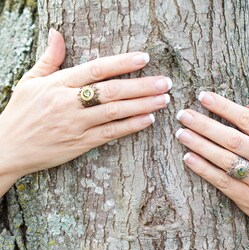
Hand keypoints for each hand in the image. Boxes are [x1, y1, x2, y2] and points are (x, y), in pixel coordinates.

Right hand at [0, 29, 171, 193]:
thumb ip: (49, 59)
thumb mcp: (30, 82)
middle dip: (141, 86)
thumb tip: (56, 33)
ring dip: (142, 105)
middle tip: (165, 82)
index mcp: (58, 84)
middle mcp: (69, 103)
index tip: (144, 59)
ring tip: (163, 99)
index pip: (96, 69)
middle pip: (111, 91)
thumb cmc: (20, 113)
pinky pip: (110, 134)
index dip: (122, 63)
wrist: (8, 148)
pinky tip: (147, 120)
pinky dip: (130, 126)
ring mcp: (76, 125)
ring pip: (114, 113)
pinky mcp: (80, 144)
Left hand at [175, 92, 248, 249]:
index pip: (247, 120)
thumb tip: (246, 108)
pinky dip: (203, 169)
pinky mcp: (247, 199)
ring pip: (224, 159)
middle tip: (183, 115)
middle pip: (232, 138)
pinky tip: (188, 158)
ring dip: (200, 145)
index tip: (203, 97)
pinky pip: (221, 181)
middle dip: (205, 125)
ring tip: (181, 134)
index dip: (224, 107)